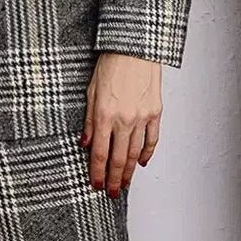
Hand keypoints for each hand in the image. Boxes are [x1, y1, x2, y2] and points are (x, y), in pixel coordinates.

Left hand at [80, 52, 162, 195]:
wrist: (135, 48)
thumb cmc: (111, 64)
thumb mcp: (91, 91)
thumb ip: (88, 121)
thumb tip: (85, 144)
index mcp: (104, 115)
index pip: (99, 153)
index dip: (96, 173)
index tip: (95, 185)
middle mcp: (124, 120)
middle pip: (117, 159)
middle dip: (113, 179)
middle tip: (111, 192)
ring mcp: (142, 117)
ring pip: (134, 153)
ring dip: (128, 172)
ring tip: (124, 184)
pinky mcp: (155, 112)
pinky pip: (152, 139)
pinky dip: (146, 153)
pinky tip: (140, 163)